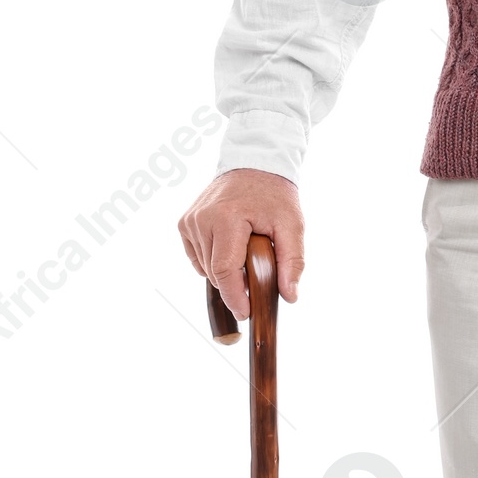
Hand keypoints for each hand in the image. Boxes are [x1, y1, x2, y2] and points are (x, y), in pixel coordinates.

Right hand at [178, 169, 304, 319]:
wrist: (254, 164)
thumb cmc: (275, 195)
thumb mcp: (293, 225)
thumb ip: (292, 262)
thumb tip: (290, 296)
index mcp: (227, 219)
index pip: (224, 271)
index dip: (235, 297)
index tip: (246, 314)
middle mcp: (202, 220)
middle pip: (215, 273)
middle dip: (236, 284)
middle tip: (258, 275)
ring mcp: (190, 221)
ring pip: (205, 268)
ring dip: (226, 271)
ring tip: (246, 253)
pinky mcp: (185, 223)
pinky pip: (198, 257)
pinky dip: (214, 261)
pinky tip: (230, 248)